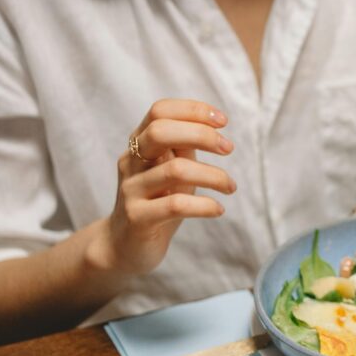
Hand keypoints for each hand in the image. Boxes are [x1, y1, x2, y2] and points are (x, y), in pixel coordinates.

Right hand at [90, 99, 236, 274]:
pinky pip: (175, 205)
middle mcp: (131, 162)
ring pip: (175, 170)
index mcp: (139, 145)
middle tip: (229, 149)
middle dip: (201, 135)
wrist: (124, 246)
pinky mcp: (138, 218)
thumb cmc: (157, 201)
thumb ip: (185, 147)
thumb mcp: (173, 169)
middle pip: (160, 132)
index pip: (159, 111)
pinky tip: (218, 209)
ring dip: (213, 176)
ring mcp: (131, 189)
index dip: (192, 110)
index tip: (223, 121)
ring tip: (230, 186)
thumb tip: (213, 126)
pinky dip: (204, 205)